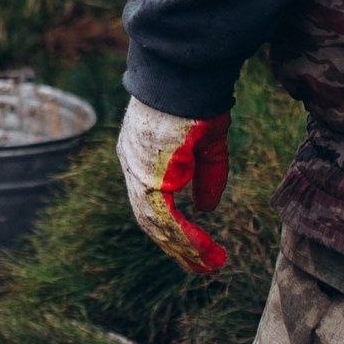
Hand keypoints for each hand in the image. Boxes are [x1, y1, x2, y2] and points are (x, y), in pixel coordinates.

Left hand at [117, 98, 229, 273]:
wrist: (186, 76)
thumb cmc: (196, 99)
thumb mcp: (207, 144)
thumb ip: (206, 175)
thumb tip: (205, 209)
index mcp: (143, 155)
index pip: (152, 201)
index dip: (175, 226)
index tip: (198, 247)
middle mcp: (134, 165)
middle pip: (150, 218)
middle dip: (179, 246)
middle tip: (205, 267)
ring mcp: (137, 171)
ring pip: (156, 224)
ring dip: (185, 249)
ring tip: (210, 266)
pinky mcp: (147, 176)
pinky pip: (163, 218)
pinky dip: (185, 239)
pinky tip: (205, 252)